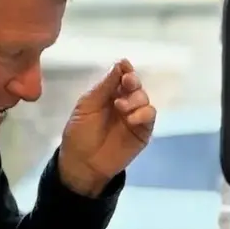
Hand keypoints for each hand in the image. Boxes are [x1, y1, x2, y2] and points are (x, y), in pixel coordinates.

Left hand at [58, 59, 155, 196]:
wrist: (83, 164)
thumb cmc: (80, 133)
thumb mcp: (87, 105)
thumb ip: (105, 86)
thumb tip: (121, 64)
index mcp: (108, 94)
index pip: (121, 76)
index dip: (125, 70)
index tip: (125, 67)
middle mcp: (124, 102)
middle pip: (136, 85)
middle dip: (133, 82)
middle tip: (127, 83)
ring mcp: (134, 117)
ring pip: (144, 99)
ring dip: (136, 99)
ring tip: (122, 107)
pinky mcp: (143, 132)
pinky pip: (149, 116)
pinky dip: (143, 114)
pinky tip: (131, 119)